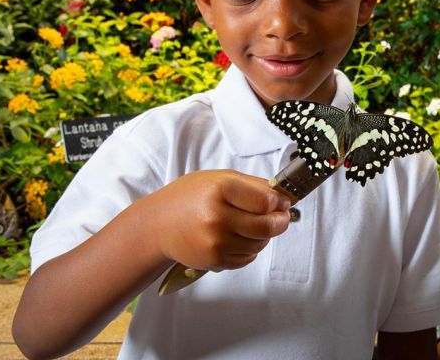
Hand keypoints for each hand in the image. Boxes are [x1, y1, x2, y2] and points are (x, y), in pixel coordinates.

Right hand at [140, 169, 291, 271]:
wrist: (158, 225)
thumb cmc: (189, 198)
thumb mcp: (218, 178)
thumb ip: (252, 185)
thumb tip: (282, 196)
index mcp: (220, 189)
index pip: (266, 201)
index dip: (279, 203)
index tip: (282, 202)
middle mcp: (217, 216)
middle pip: (267, 226)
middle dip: (281, 222)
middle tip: (281, 218)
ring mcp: (215, 241)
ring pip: (259, 244)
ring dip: (264, 237)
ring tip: (253, 227)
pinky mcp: (213, 260)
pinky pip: (247, 258)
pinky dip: (249, 250)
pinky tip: (238, 239)